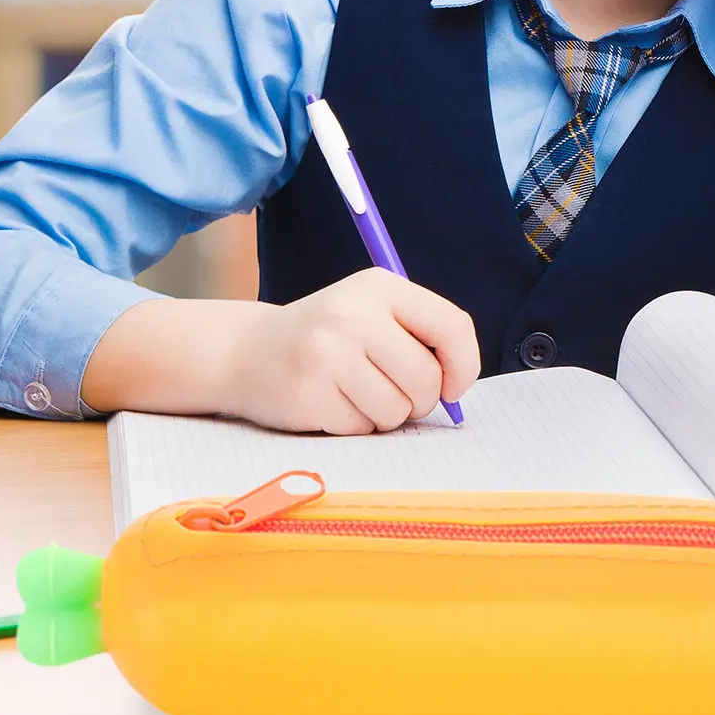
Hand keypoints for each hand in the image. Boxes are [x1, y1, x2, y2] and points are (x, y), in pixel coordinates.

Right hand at [226, 270, 480, 433]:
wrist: (249, 350)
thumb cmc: (330, 335)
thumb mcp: (374, 311)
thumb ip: (421, 336)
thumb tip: (459, 386)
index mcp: (381, 286)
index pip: (452, 326)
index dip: (465, 364)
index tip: (455, 386)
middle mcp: (354, 314)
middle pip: (426, 378)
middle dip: (422, 399)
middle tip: (400, 395)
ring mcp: (328, 354)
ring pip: (397, 409)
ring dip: (388, 415)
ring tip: (360, 394)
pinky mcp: (309, 394)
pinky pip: (362, 428)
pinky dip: (357, 425)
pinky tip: (333, 402)